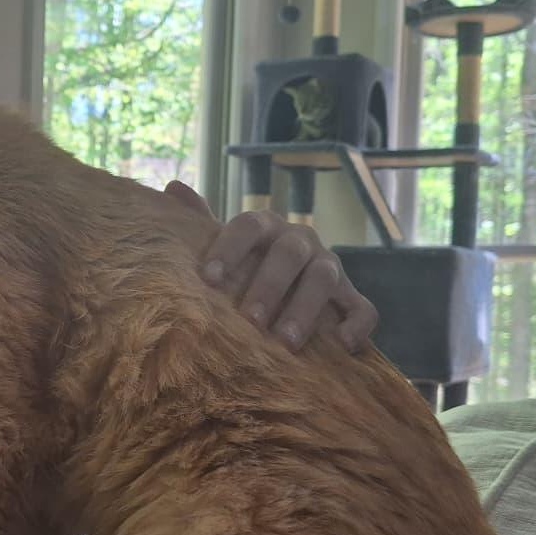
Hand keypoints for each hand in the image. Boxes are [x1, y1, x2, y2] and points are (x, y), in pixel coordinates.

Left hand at [164, 180, 376, 352]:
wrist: (284, 289)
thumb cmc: (243, 268)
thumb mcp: (222, 247)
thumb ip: (200, 222)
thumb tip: (172, 188)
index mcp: (265, 226)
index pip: (248, 226)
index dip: (229, 249)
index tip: (209, 279)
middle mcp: (300, 240)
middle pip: (289, 254)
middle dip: (270, 286)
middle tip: (251, 319)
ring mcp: (329, 267)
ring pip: (324, 279)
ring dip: (305, 309)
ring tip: (285, 342)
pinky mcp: (351, 297)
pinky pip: (363, 308)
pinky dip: (356, 326)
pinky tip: (342, 346)